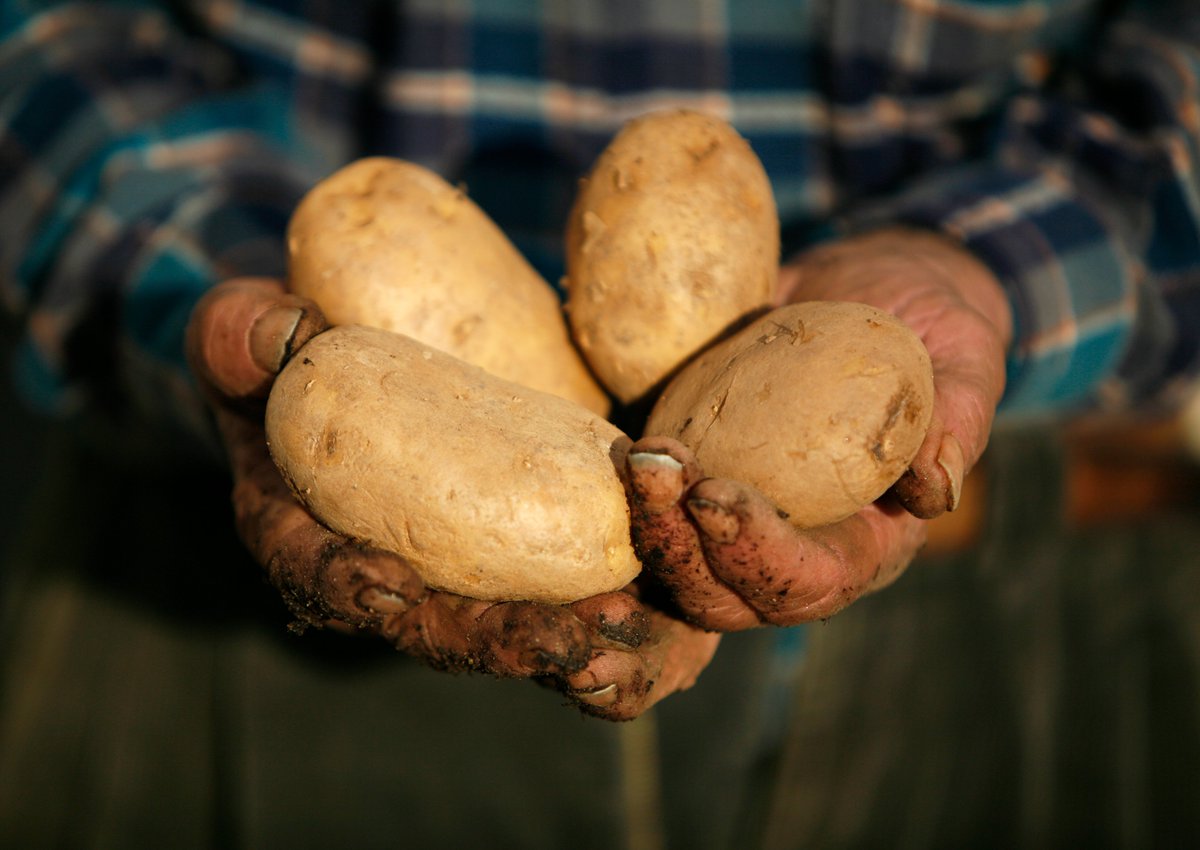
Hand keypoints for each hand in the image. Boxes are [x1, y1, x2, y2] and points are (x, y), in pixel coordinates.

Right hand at [186, 277, 718, 718]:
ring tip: (638, 633)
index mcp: (313, 541)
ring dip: (585, 646)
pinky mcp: (538, 555)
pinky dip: (629, 606)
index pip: (323, 577)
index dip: (349, 587)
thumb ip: (241, 333)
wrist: (365, 369)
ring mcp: (471, 576)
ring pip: (525, 635)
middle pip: (444, 632)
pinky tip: (675, 599)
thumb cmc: (301, 358)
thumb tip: (274, 327)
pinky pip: (584, 597)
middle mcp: (396, 580)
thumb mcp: (252, 337)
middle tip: (563, 640)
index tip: (387, 583)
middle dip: (501, 642)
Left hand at [627, 227, 1011, 629]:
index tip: (715, 495)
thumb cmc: (931, 331)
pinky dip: (609, 486)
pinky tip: (591, 444)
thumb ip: (957, 423)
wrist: (870, 288)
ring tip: (630, 454)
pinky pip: (641, 498)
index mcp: (859, 543)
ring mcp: (730, 509)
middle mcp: (785, 543)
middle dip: (675, 548)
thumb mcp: (963, 362)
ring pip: (667, 557)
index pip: (805, 583)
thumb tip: (938, 494)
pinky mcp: (691, 464)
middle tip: (651, 468)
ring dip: (637, 522)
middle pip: (717, 592)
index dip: (756, 556)